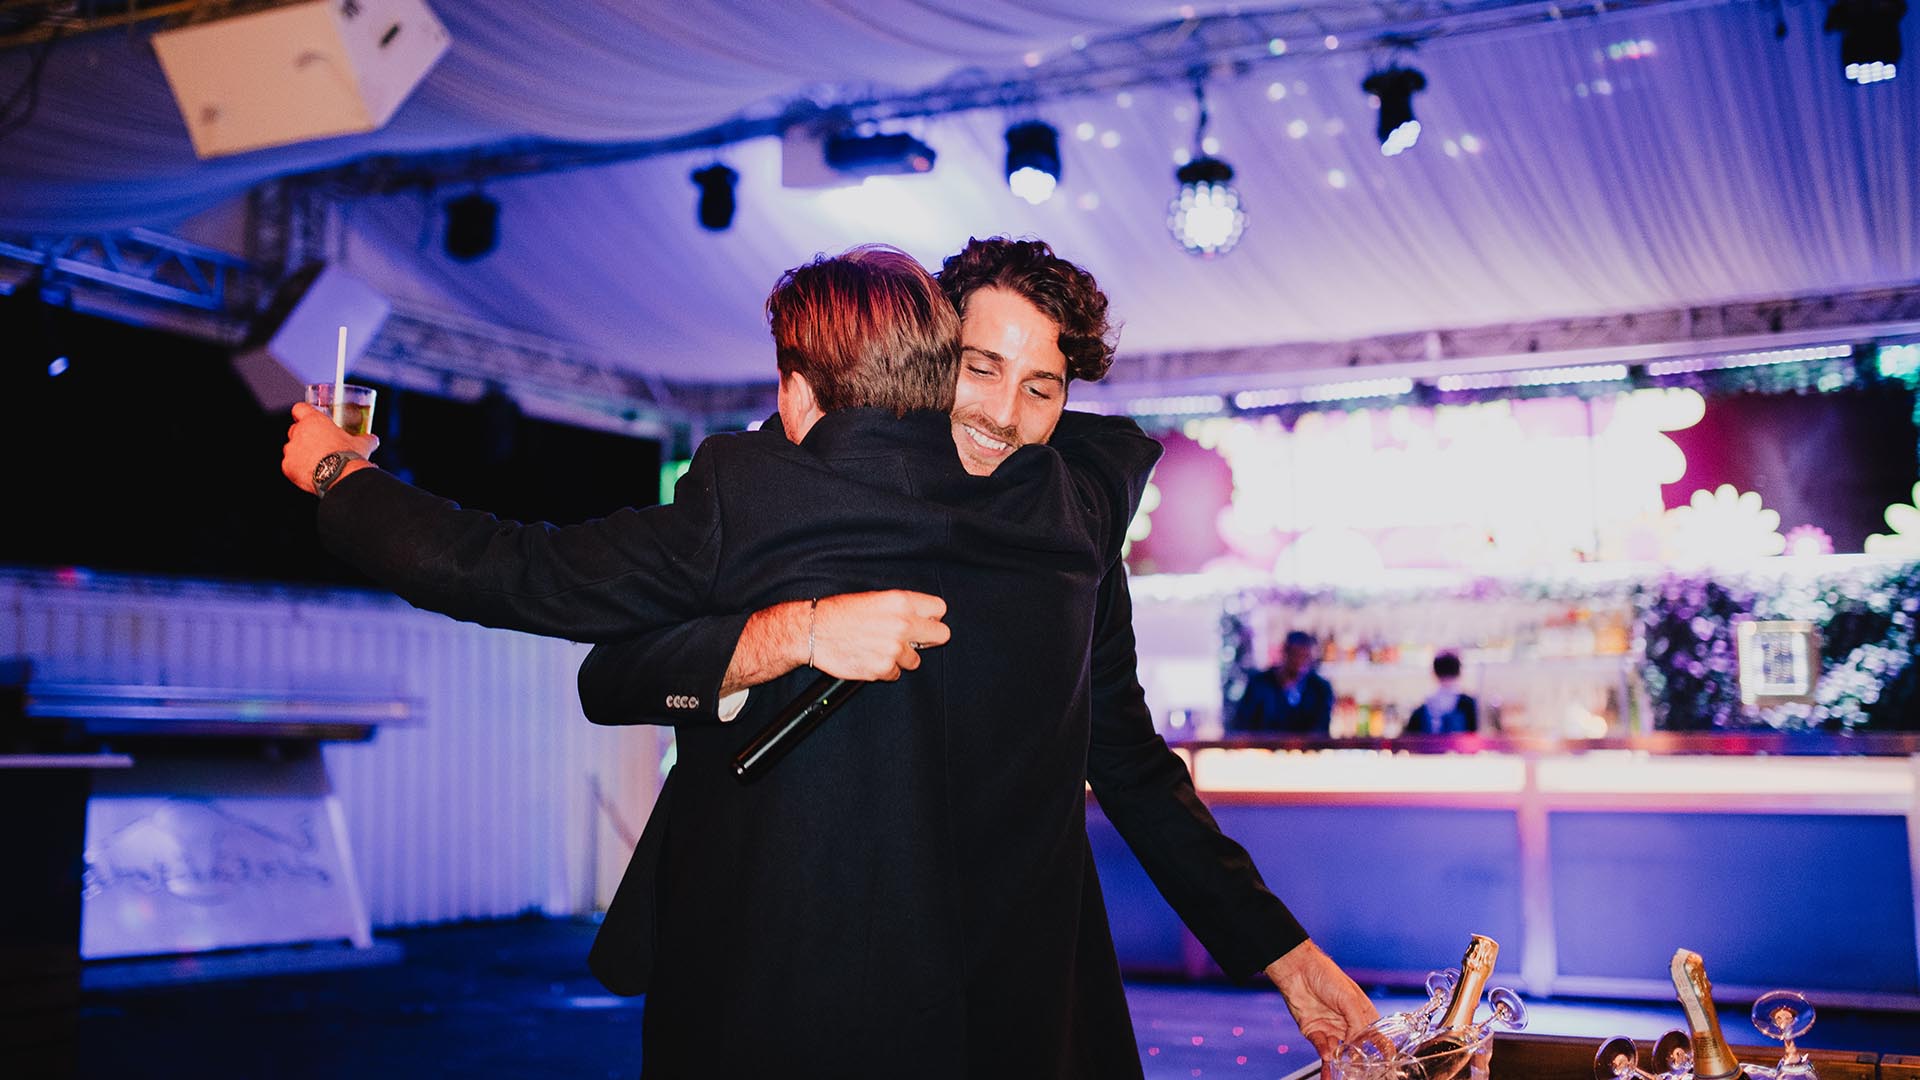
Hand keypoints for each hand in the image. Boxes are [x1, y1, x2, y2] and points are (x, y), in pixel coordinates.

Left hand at [281, 402, 378, 494]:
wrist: (341, 477)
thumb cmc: (349, 457)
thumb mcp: (362, 444)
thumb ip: (366, 439)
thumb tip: (373, 439)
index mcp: (314, 421)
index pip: (299, 408)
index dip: (303, 412)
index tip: (307, 418)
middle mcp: (299, 432)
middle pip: (294, 429)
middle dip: (302, 436)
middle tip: (316, 444)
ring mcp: (291, 450)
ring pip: (291, 449)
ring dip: (300, 454)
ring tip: (315, 463)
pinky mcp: (287, 466)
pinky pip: (289, 466)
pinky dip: (297, 469)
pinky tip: (310, 474)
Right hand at [808, 590, 948, 680]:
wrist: (813, 630)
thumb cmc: (840, 612)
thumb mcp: (874, 598)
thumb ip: (902, 607)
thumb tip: (923, 619)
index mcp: (901, 601)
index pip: (939, 609)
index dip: (931, 617)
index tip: (924, 623)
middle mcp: (902, 624)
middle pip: (941, 635)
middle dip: (928, 639)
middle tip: (912, 640)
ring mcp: (894, 648)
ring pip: (915, 659)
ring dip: (901, 657)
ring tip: (878, 647)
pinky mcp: (883, 668)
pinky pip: (895, 673)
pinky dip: (884, 669)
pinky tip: (869, 657)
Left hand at [1265, 939, 1378, 1065]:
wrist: (1297, 970)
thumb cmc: (1326, 976)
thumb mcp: (1349, 998)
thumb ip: (1357, 1023)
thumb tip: (1358, 1044)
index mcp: (1361, 1012)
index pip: (1374, 1034)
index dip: (1380, 1047)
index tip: (1384, 1058)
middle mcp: (1346, 1022)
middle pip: (1356, 1046)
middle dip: (1357, 1057)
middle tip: (1358, 1065)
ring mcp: (1330, 1027)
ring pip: (1338, 1050)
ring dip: (1339, 1058)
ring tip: (1340, 1063)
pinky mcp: (1313, 1030)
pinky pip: (1321, 1046)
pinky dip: (1324, 1052)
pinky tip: (1327, 1054)